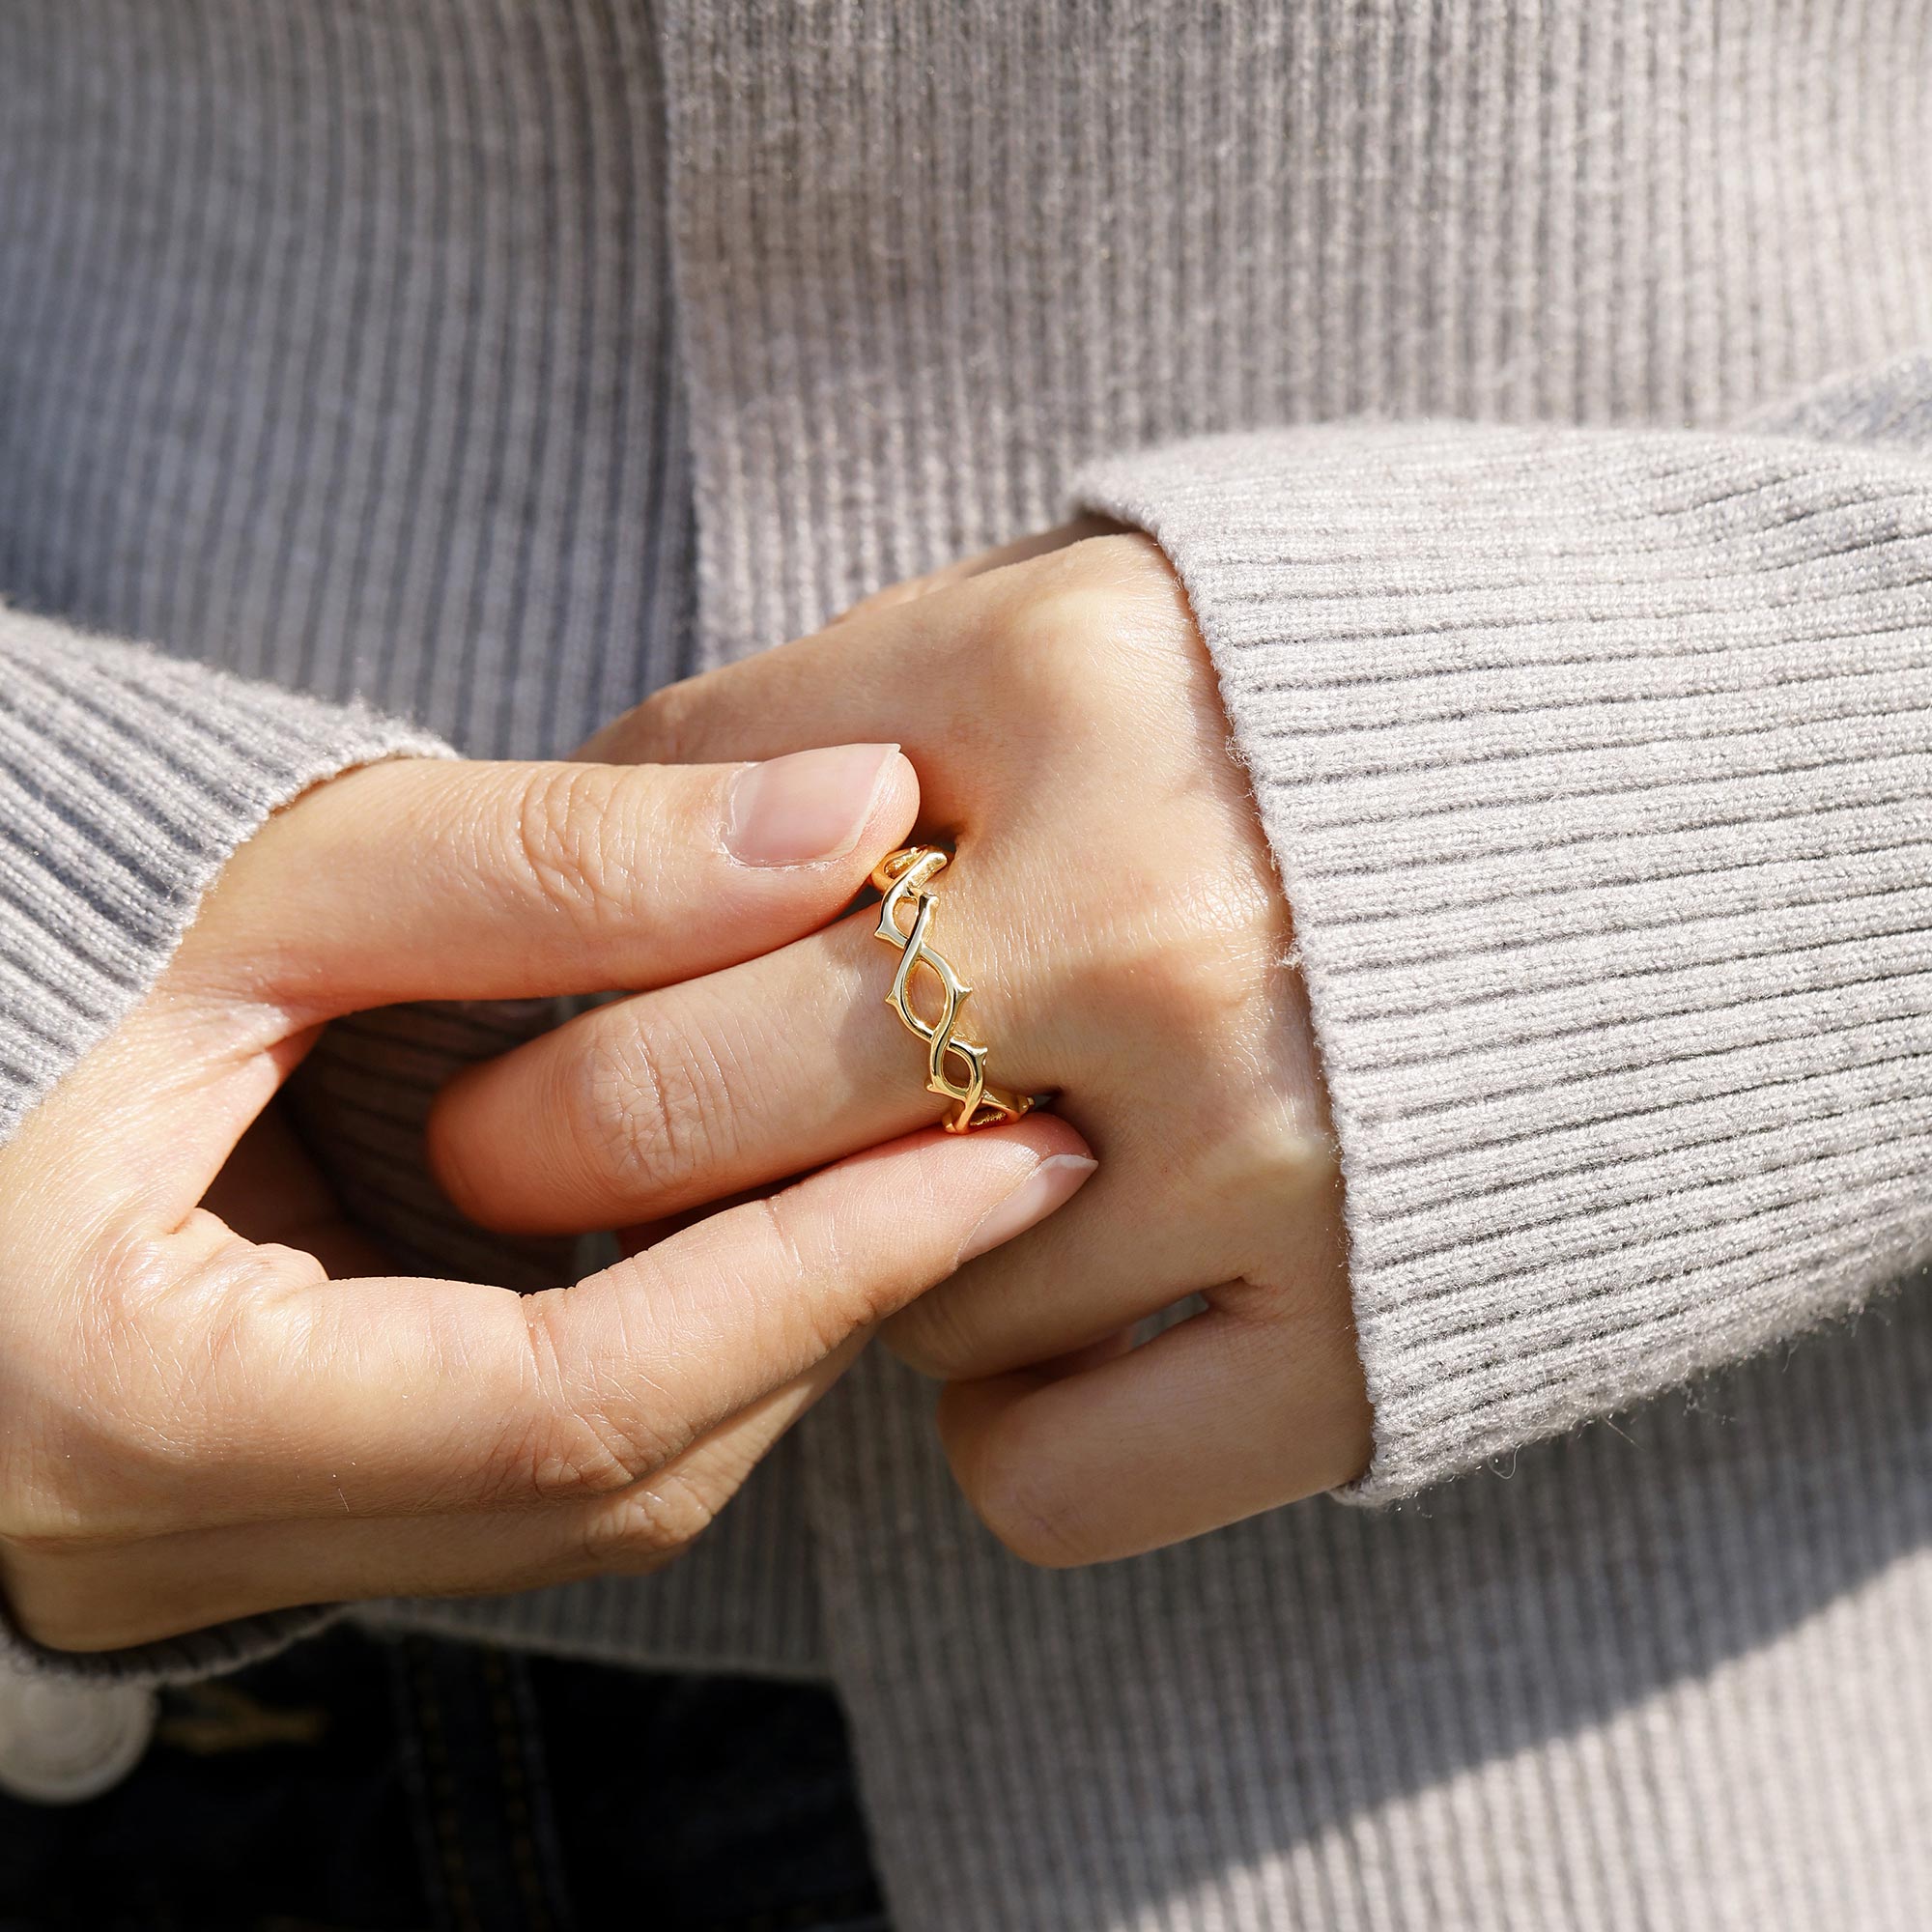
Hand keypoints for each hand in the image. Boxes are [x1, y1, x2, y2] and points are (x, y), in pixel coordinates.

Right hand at [0, 748, 1091, 1649]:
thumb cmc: (62, 967)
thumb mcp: (277, 886)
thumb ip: (547, 862)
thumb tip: (848, 817)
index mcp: (149, 1411)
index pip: (570, 1408)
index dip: (817, 1276)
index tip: (1012, 1154)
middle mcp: (206, 1539)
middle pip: (629, 1475)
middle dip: (843, 1306)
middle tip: (1017, 1146)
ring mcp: (273, 1550)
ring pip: (622, 1498)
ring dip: (799, 1329)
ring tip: (933, 1162)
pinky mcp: (341, 1509)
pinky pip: (583, 1473)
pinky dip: (720, 1345)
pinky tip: (794, 1212)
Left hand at [429, 533, 1370, 1565]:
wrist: (1733, 815)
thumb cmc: (1364, 701)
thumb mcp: (1114, 604)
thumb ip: (864, 701)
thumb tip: (604, 816)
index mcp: (1069, 675)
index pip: (665, 812)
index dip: (556, 913)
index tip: (524, 982)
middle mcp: (1148, 916)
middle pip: (673, 1092)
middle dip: (544, 1135)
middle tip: (516, 1151)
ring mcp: (1258, 1148)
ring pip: (865, 1292)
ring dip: (862, 1255)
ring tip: (974, 1172)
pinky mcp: (1360, 1344)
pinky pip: (1034, 1470)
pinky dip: (1005, 1413)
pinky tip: (1059, 1311)